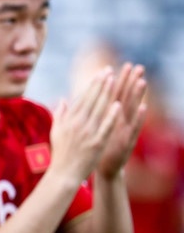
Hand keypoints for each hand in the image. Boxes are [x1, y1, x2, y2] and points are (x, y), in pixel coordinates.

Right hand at [48, 67, 121, 183]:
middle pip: (92, 99)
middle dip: (101, 84)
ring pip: (99, 109)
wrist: (63, 174)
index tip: (100, 74)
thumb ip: (60, 114)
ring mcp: (87, 133)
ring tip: (114, 81)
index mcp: (69, 120)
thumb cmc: (61, 153)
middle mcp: (78, 124)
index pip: (83, 98)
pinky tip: (118, 104)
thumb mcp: (56, 131)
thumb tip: (63, 100)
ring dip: (107, 93)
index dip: (92, 84)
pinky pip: (105, 126)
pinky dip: (111, 116)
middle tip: (109, 70)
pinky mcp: (96, 143)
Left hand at [96, 62, 146, 177]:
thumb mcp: (96, 127)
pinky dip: (139, 118)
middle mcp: (121, 120)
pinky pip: (135, 128)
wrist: (106, 168)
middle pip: (125, 97)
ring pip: (133, 110)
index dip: (116, 80)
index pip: (113, 94)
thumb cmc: (99, 146)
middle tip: (137, 66)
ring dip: (138, 96)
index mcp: (110, 116)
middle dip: (130, 82)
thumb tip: (88, 97)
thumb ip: (93, 112)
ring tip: (142, 81)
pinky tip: (144, 107)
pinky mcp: (129, 140)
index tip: (119, 65)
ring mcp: (126, 129)